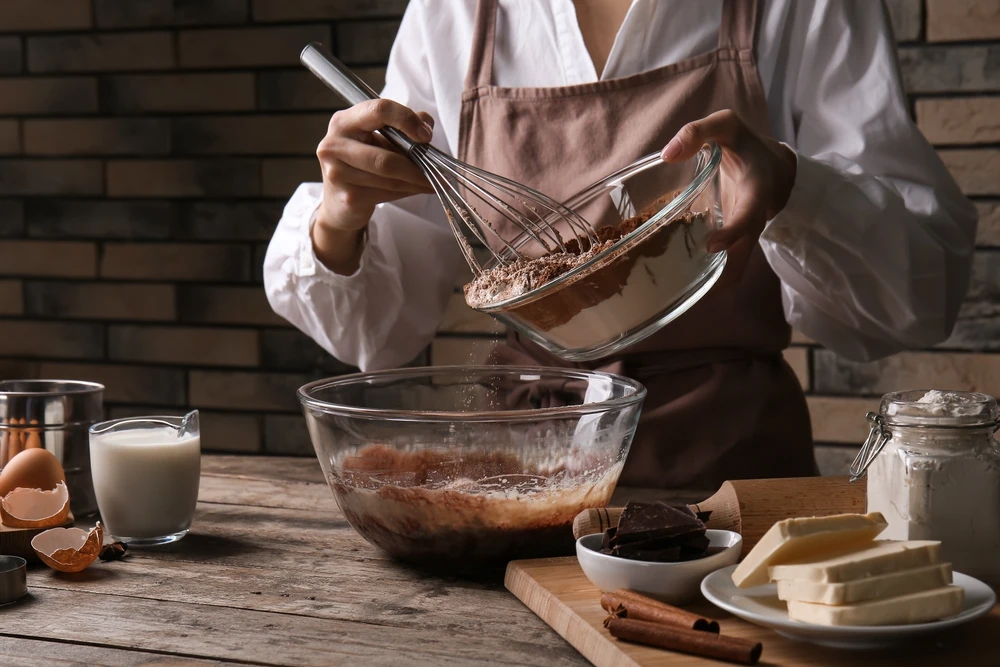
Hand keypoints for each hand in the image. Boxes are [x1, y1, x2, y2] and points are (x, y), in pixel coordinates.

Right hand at [312, 99, 435, 273]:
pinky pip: (387, 194)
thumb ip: (402, 126)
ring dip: (416, 182)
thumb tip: (426, 124)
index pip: (379, 110)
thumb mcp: (379, 138)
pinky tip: (418, 189)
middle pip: (385, 158)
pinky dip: (408, 192)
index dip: (407, 120)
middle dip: (417, 167)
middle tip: (439, 171)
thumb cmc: (362, 163)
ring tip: (433, 182)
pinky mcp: (349, 197)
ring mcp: (338, 173)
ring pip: (389, 179)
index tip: (426, 136)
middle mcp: (334, 145)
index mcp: (344, 121)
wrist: (338, 201)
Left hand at [661, 109, 796, 281]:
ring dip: (710, 286)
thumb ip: (699, 132)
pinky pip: (724, 269)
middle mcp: (752, 220)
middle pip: (741, 256)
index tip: (712, 247)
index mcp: (755, 191)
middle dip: (718, 276)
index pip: (749, 216)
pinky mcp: (734, 244)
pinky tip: (674, 287)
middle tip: (682, 289)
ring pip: (733, 270)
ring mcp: (744, 237)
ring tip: (673, 297)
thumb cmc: (746, 144)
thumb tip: (667, 154)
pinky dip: (705, 280)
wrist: (772, 166)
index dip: (734, 233)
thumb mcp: (727, 126)